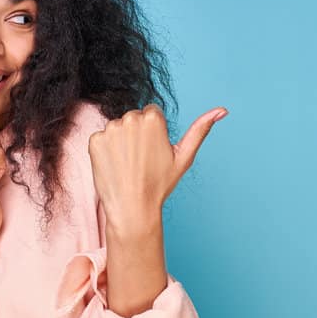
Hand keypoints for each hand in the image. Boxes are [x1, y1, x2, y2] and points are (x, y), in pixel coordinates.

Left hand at [88, 104, 226, 224]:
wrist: (132, 207)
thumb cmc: (160, 184)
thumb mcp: (184, 157)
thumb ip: (201, 129)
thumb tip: (221, 110)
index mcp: (153, 119)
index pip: (151, 113)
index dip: (154, 133)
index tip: (153, 151)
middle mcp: (130, 119)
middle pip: (134, 118)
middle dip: (137, 134)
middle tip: (141, 160)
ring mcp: (110, 129)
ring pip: (118, 127)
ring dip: (121, 141)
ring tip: (128, 164)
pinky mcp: (95, 140)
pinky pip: (101, 138)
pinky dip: (106, 150)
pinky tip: (114, 166)